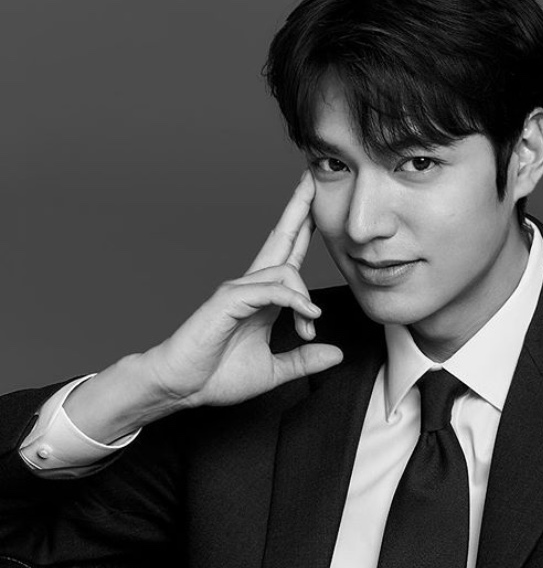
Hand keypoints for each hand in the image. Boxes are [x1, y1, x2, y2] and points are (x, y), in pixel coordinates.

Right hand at [143, 171, 342, 408]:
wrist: (182, 387)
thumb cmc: (218, 376)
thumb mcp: (274, 371)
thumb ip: (304, 360)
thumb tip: (336, 354)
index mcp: (262, 299)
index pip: (288, 256)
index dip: (303, 232)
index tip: (320, 211)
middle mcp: (250, 286)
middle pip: (280, 239)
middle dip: (299, 209)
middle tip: (313, 180)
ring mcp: (238, 290)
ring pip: (285, 271)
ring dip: (304, 300)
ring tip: (308, 331)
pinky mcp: (227, 300)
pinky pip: (269, 290)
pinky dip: (292, 300)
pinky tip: (306, 317)